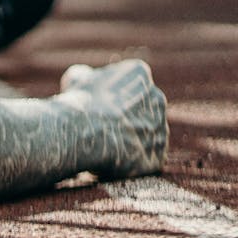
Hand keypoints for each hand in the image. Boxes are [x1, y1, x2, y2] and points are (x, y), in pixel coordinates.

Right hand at [59, 59, 167, 179]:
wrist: (84, 132)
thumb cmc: (79, 103)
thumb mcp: (76, 79)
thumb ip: (87, 76)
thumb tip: (84, 76)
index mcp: (140, 76)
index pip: (129, 83)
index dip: (110, 94)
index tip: (95, 102)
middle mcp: (157, 99)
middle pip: (142, 108)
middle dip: (125, 115)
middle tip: (100, 125)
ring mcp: (160, 130)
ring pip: (145, 134)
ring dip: (130, 139)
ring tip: (104, 144)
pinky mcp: (157, 157)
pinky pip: (144, 159)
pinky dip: (131, 162)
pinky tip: (111, 160)